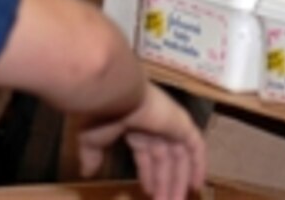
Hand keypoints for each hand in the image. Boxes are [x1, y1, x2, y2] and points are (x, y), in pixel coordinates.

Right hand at [75, 82, 205, 199]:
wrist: (114, 94)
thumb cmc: (101, 115)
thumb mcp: (91, 140)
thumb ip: (91, 155)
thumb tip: (85, 172)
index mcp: (134, 126)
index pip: (147, 154)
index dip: (149, 174)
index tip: (149, 192)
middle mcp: (154, 124)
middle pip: (165, 159)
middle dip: (164, 183)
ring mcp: (169, 123)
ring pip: (179, 157)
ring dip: (178, 182)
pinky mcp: (182, 124)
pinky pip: (196, 146)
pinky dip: (198, 164)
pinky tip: (196, 184)